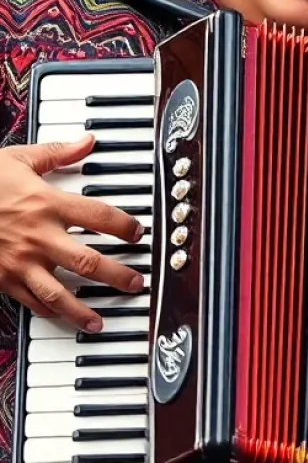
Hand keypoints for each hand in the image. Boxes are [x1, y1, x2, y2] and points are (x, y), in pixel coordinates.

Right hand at [0, 136, 145, 331]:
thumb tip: (88, 141)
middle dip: (117, 276)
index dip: (125, 226)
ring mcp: (18, 261)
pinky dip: (47, 311)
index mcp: (47, 204)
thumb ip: (57, 153)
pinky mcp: (1, 278)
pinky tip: (61, 316)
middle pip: (88, 261)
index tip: (138, 233)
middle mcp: (38, 236)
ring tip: (101, 321)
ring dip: (83, 310)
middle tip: (136, 284)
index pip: (100, 216)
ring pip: (58, 293)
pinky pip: (28, 301)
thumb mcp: (17, 160)